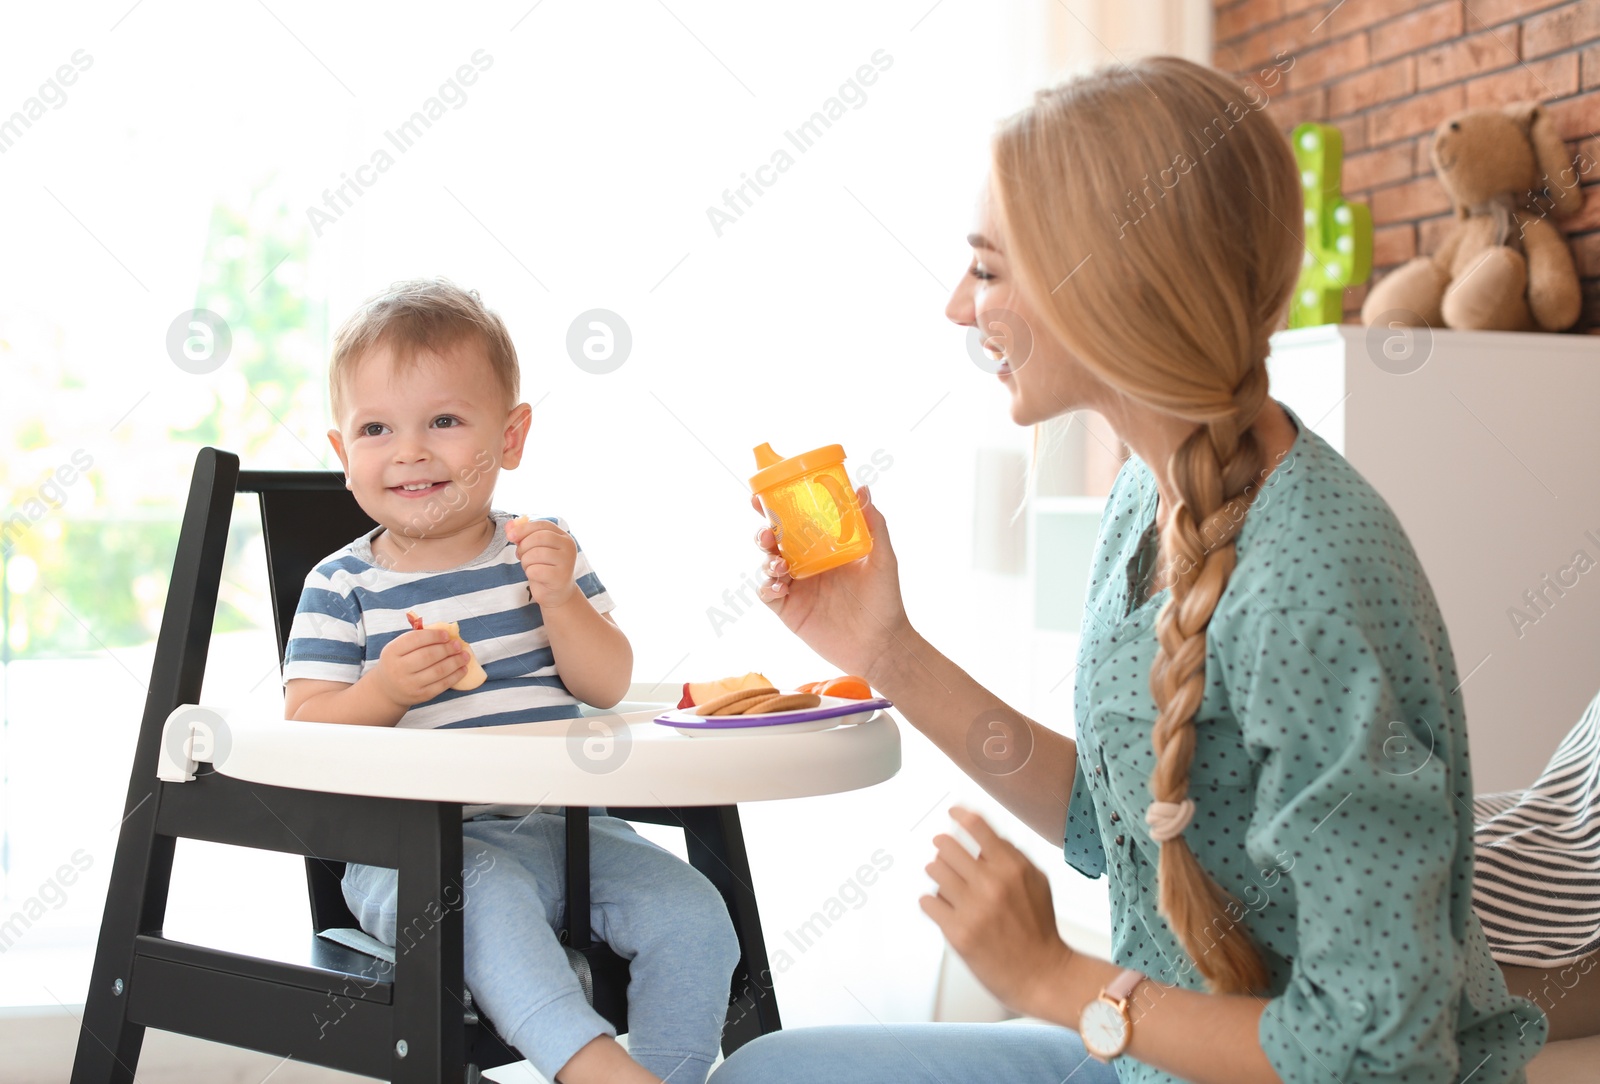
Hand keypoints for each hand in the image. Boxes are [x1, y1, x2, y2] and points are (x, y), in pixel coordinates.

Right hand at [375, 628, 468, 706]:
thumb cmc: (398, 663)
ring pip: (438, 671)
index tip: (446, 634)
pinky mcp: (421, 696)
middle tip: (458, 645)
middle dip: (447, 649)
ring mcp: (410, 684)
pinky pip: (442, 685)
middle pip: (428, 656)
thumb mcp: (399, 648)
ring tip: (465, 656)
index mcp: (392, 651)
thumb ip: (417, 639)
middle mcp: (398, 668)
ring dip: (455, 662)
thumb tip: (446, 632)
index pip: (415, 639)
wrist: (388, 690)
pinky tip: (463, 669)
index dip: (434, 636)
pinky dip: (455, 676)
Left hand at [507, 517, 577, 608]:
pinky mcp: (560, 577)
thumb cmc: (544, 568)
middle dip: (523, 547)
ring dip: (525, 561)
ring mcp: (567, 562)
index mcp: (563, 537)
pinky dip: (529, 573)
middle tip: (521, 556)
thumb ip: (522, 535)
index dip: (524, 528)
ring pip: (535, 554)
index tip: (510, 536)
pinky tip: (536, 576)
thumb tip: (509, 524)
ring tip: (530, 566)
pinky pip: (535, 570)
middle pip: (538, 538)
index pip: (542, 525)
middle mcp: (569, 546)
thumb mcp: (533, 549)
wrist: (556, 593)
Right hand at [751, 485, 911, 684]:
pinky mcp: (789, 610)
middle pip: (774, 541)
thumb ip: (874, 525)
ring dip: (767, 560)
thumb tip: (862, 489)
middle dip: (764, 533)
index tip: (763, 496)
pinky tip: (782, 587)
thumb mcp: (882, 559)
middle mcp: (806, 564)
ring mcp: (796, 587)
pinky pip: (768, 594)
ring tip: (780, 565)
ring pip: (767, 565)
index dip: (775, 508)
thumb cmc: (885, 600)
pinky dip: (768, 587)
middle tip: (768, 533)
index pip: (795, 522)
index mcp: (823, 547)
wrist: (880, 644)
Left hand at [920, 806, 1075, 1019]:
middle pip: (947, 845)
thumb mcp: (1036, 883)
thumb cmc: (1039, 930)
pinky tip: (944, 908)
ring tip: (948, 885)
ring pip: (934, 871)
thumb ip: (1011, 857)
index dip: (959, 815)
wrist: (1042, 974)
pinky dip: (933, 903)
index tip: (952, 813)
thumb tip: (982, 837)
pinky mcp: (957, 931)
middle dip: (944, 848)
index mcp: (1012, 868)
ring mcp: (973, 908)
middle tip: (944, 853)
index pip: (977, 826)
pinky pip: (928, 901)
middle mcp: (991, 884)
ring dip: (938, 875)